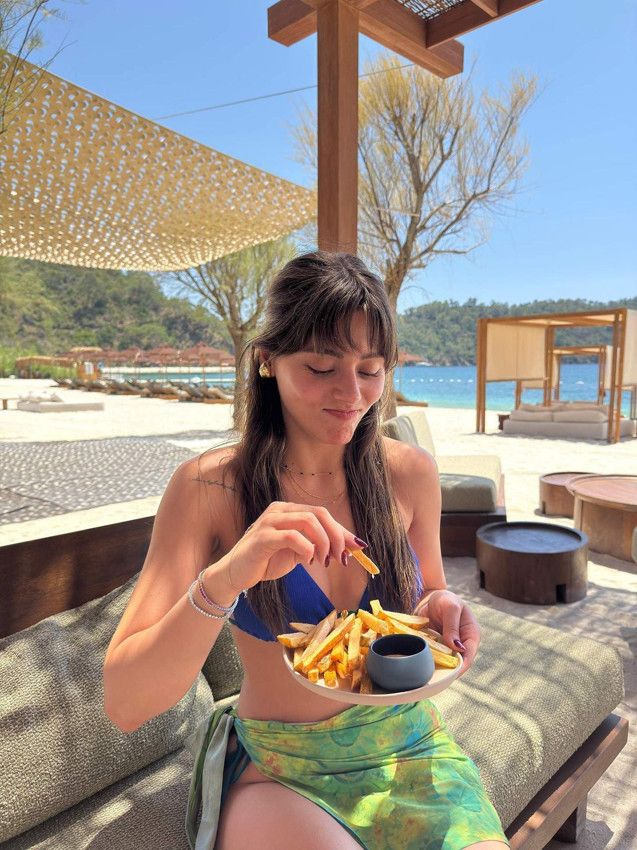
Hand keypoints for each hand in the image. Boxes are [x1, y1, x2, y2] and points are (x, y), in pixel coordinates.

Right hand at [221, 501, 364, 593]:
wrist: (235, 574)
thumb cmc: (266, 561)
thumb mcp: (299, 552)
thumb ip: (319, 546)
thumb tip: (350, 547)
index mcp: (289, 510)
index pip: (322, 514)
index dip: (341, 531)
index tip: (356, 549)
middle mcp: (280, 510)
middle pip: (319, 514)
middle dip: (336, 536)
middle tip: (341, 558)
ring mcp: (270, 521)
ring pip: (308, 521)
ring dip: (323, 543)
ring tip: (323, 562)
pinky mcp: (262, 537)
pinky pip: (292, 536)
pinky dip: (306, 548)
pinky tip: (308, 561)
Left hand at [414, 590, 479, 675]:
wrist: (430, 597)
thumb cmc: (445, 599)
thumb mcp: (450, 607)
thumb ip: (452, 626)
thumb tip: (456, 647)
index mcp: (471, 635)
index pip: (469, 656)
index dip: (461, 667)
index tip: (450, 674)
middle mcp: (460, 644)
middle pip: (456, 663)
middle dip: (446, 670)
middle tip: (433, 676)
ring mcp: (447, 647)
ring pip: (443, 663)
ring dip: (434, 667)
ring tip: (424, 672)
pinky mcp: (436, 648)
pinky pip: (432, 657)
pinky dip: (426, 661)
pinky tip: (418, 664)